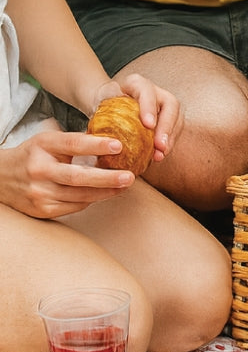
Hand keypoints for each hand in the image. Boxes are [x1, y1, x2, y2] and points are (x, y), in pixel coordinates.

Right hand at [0, 129, 135, 217]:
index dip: (96, 145)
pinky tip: (105, 194)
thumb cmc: (34, 156)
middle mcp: (39, 169)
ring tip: (125, 186)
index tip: (118, 145)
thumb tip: (114, 141)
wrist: (0, 178)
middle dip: (107, 178)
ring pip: (79, 195)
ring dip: (106, 192)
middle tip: (130, 176)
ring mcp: (39, 192)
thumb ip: (76, 142)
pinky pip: (74, 206)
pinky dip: (91, 200)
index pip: (73, 144)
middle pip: (77, 176)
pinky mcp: (42, 209)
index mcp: (43, 146)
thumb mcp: (49, 142)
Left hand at [91, 73, 182, 164]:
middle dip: (167, 127)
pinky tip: (160, 155)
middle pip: (170, 105)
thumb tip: (99, 137)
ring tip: (161, 154)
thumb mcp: (98, 102)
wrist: (109, 103)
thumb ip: (100, 111)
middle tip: (160, 145)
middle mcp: (156, 92)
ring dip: (170, 138)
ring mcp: (165, 105)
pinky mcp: (169, 119)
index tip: (148, 125)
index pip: (147, 91)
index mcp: (137, 83)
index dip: (149, 108)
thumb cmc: (103, 102)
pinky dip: (168, 144)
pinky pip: (174, 131)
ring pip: (176, 119)